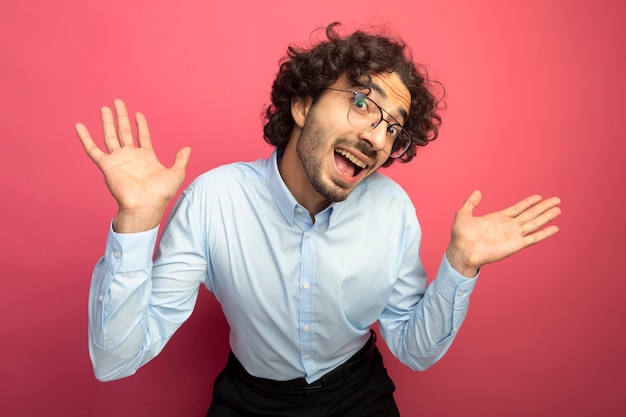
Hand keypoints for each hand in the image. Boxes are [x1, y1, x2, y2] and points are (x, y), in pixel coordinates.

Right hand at [75, 99, 190, 231]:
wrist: (145, 206)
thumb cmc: (160, 194)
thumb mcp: (176, 174)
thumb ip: (180, 160)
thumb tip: (188, 148)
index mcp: (146, 157)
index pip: (142, 136)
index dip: (141, 125)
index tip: (138, 114)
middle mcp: (131, 156)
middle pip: (125, 131)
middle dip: (122, 117)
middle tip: (118, 102)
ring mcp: (118, 159)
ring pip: (110, 136)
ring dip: (107, 122)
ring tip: (104, 108)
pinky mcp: (106, 165)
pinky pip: (93, 149)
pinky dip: (85, 138)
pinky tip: (79, 126)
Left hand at [445, 190, 560, 276]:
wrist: (461, 250)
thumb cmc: (460, 235)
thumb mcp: (463, 214)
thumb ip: (471, 203)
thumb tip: (477, 192)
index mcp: (498, 219)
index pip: (518, 208)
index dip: (528, 202)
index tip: (539, 196)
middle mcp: (508, 226)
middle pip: (530, 214)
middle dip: (543, 207)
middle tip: (556, 200)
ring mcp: (513, 235)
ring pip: (534, 223)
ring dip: (546, 216)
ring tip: (558, 209)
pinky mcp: (515, 244)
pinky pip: (533, 238)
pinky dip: (544, 233)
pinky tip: (555, 228)